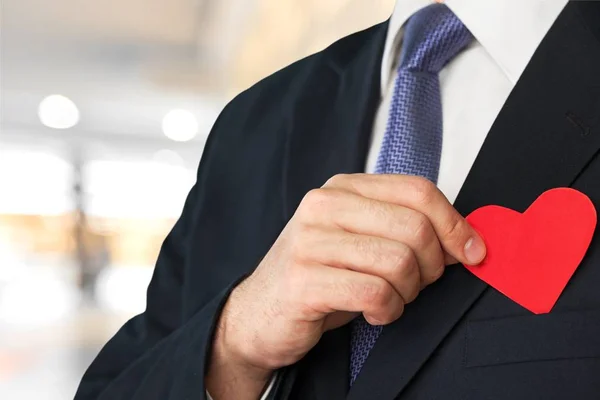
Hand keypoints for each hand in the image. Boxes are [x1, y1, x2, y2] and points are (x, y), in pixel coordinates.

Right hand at [214, 174, 484, 376]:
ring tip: (389, 299)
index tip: (472, 253)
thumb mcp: (362, 241)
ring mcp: (309, 241)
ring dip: (407, 293)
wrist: (260, 313)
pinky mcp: (303, 280)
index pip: (418, 190)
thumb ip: (404, 229)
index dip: (455, 224)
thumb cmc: (321, 276)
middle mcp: (323, 205)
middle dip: (432, 266)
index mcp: (342, 188)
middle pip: (415, 227)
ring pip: (399, 262)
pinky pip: (375, 293)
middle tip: (417, 285)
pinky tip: (373, 313)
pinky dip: (387, 310)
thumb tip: (469, 240)